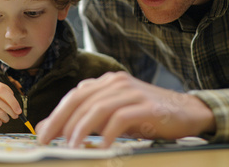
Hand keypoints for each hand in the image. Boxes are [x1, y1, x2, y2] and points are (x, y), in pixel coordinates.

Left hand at [36, 71, 214, 147]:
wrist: (187, 111)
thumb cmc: (147, 114)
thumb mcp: (115, 114)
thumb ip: (88, 117)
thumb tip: (51, 128)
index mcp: (108, 82)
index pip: (74, 95)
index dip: (55, 114)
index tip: (41, 135)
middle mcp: (117, 82)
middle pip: (81, 99)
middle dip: (60, 122)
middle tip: (48, 142)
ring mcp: (132, 92)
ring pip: (98, 108)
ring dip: (81, 129)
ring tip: (72, 147)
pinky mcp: (147, 106)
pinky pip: (121, 118)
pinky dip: (108, 133)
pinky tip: (103, 147)